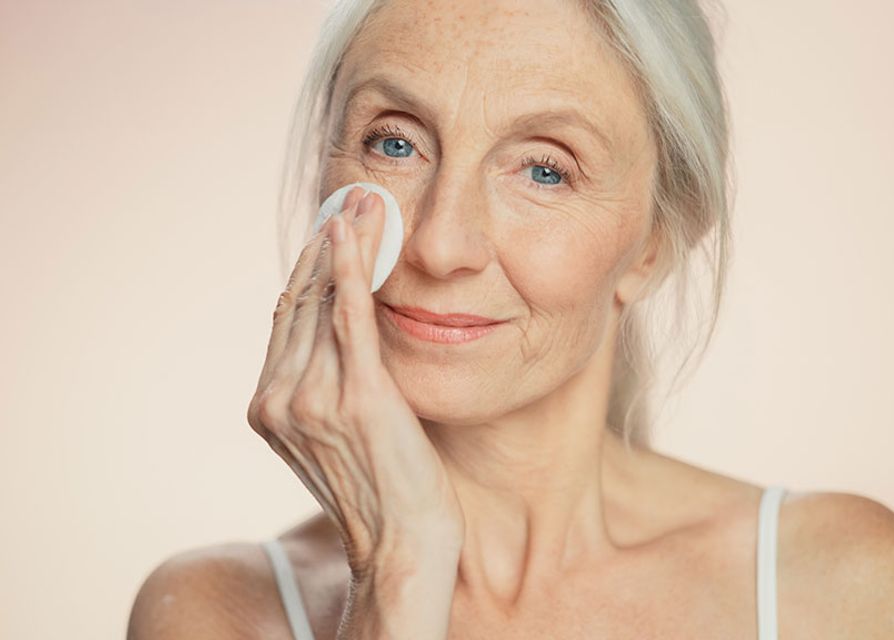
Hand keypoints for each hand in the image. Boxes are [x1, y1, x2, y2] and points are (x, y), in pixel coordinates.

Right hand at [247, 186, 464, 578]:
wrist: (400, 544)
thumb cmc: (379, 488)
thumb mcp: (335, 431)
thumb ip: (323, 383)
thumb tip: (336, 330)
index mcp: (268, 405)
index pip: (286, 317)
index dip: (307, 267)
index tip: (328, 227)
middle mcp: (280, 398)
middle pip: (300, 300)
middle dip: (325, 242)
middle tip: (350, 197)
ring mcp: (312, 398)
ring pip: (325, 300)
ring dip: (345, 243)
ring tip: (366, 202)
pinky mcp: (357, 396)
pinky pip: (351, 316)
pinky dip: (353, 268)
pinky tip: (358, 233)